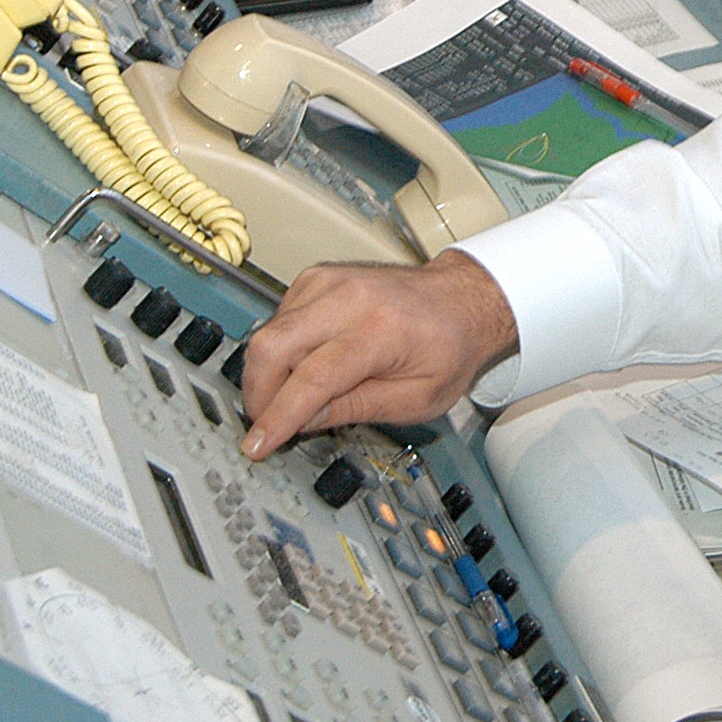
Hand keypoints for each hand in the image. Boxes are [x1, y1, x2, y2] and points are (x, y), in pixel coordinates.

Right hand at [236, 249, 519, 459]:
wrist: (462, 298)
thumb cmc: (449, 347)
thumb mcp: (416, 398)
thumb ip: (355, 409)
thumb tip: (301, 422)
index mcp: (381, 330)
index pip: (314, 378)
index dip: (279, 416)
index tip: (258, 444)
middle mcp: (350, 298)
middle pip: (274, 346)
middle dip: (258, 393)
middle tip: (267, 422)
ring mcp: (330, 282)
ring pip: (270, 331)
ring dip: (270, 373)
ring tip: (295, 395)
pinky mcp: (317, 278)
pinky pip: (279, 318)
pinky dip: (281, 348)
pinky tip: (304, 363)